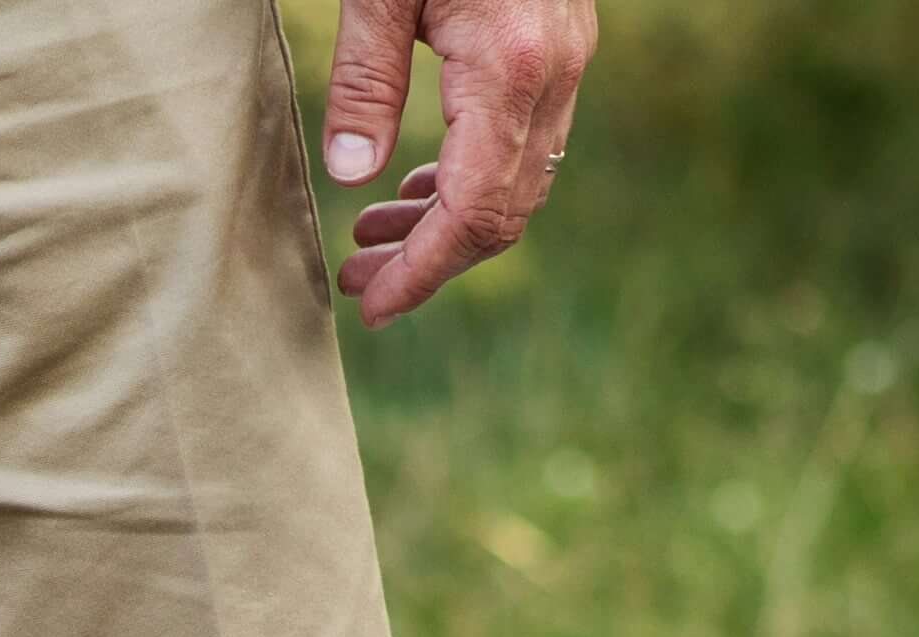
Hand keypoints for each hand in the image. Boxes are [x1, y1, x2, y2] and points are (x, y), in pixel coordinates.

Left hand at [322, 0, 595, 327]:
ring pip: (519, 180)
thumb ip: (366, 81)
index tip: (372, 308)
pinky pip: (526, 141)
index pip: (472, 210)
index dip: (421, 272)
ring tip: (371, 237)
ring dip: (447, 222)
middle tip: (356, 279)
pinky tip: (417, 186)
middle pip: (503, 210)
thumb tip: (351, 176)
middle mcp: (554, 74)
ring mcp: (567, 61)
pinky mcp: (560, 46)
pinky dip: (474, 178)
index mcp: (509, 68)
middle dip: (429, 261)